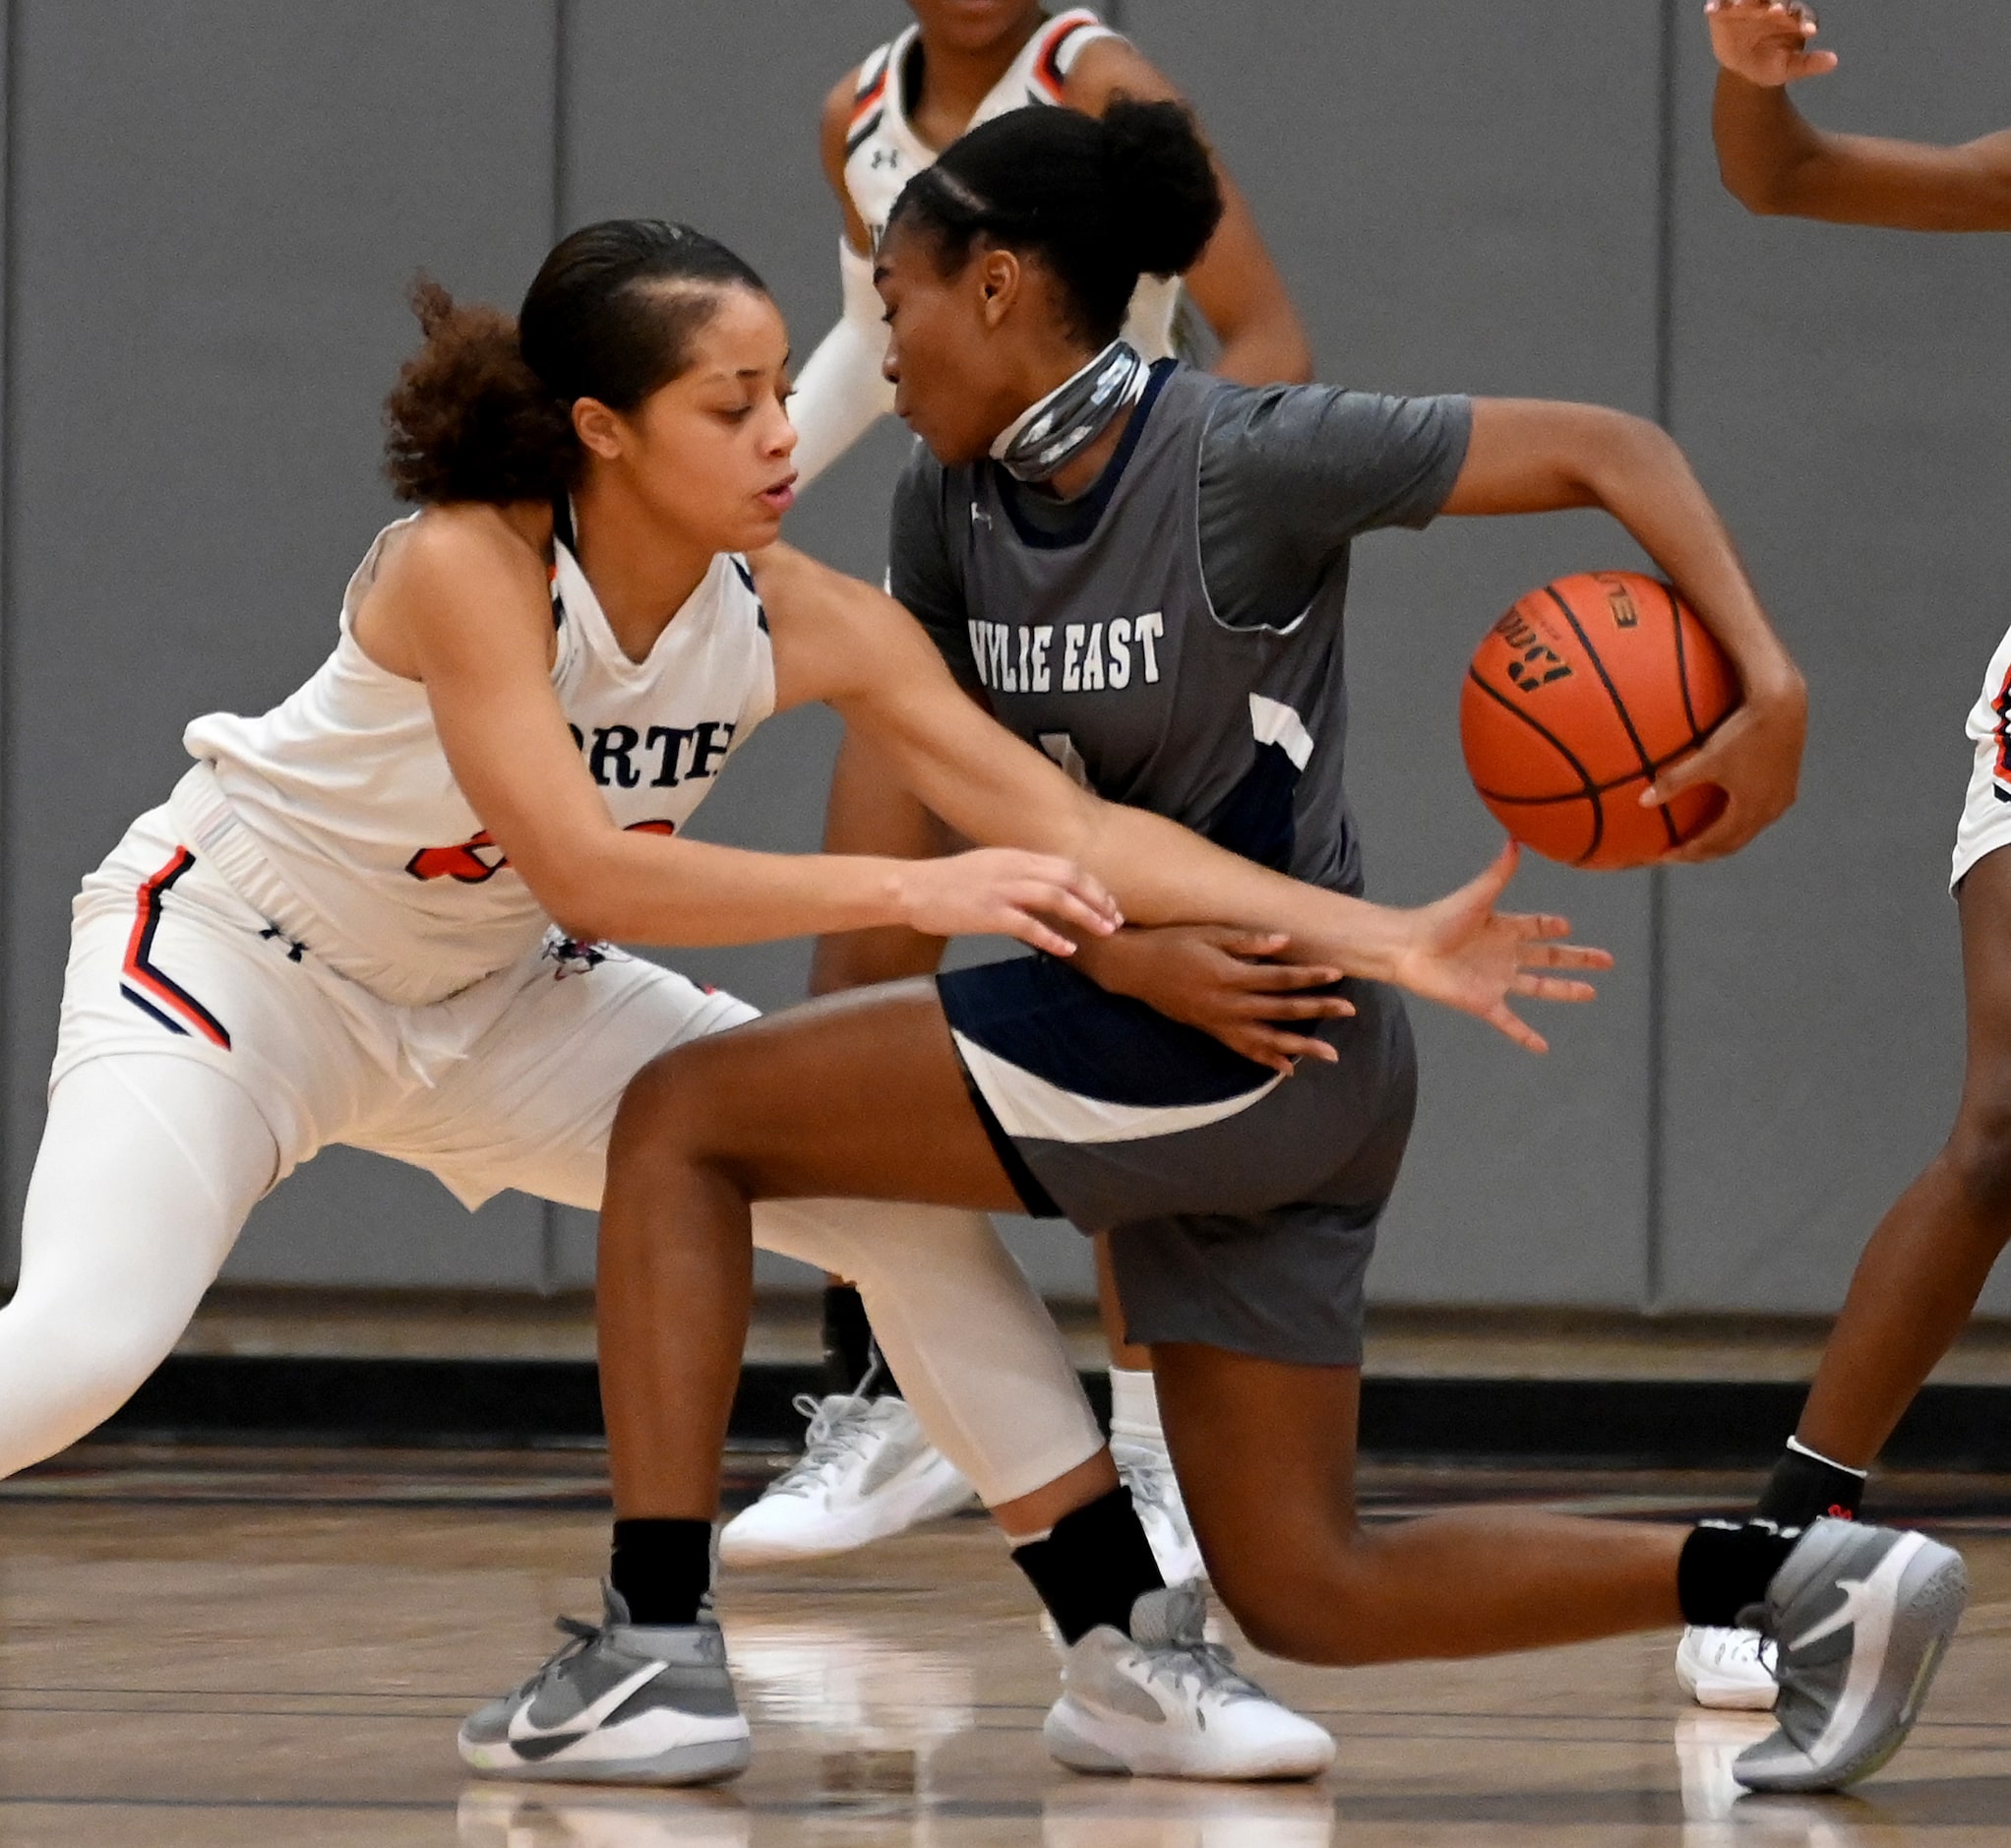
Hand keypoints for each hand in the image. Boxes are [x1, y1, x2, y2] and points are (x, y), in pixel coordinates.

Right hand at [891, 848, 1120, 956]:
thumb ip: (1017, 873)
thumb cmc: (948, 881)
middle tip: (1115, 918)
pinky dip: (1053, 937)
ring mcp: (1002, 890)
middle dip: (1098, 897)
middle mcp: (1014, 868)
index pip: (1066, 865)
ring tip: (1105, 931)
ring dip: (1086, 914)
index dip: (1093, 883)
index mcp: (1015, 855)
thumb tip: (1045, 887)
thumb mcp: (989, 866)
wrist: (913, 888)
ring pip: (1056, 897)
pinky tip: (1068, 948)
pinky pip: (1029, 925)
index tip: (1108, 901)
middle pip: (1069, 877)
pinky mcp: (990, 913)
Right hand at [1075, 925, 1355, 1075]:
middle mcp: (1228, 1004)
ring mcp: (1220, 1022)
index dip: (1309, 975)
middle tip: (1349, 1009)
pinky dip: (1266, 1060)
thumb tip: (1285, 942)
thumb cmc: (1171, 942)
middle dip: (1317, 1010)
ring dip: (1300, 1046)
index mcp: (1229, 975)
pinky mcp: (1211, 1031)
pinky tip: (1288, 1068)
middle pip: (1281, 1010)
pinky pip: (1243, 1050)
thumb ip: (1247, 941)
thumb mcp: (1208, 933)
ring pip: (1267, 1039)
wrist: (1133, 968)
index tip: (1337, 973)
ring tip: (1330, 1054)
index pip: (1279, 977)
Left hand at [1387, 844, 1611, 1053]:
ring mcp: (1496, 980)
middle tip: (1606, 960)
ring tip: (1591, 993)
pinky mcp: (1484, 1003)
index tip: (1568, 926)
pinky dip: (1526, 1035)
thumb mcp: (1476, 896)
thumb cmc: (1438, 919)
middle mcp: (1504, 955)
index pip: (1536, 926)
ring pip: (1539, 987)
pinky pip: (1510, 1022)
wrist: (1408, 949)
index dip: (1551, 926)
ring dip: (1565, 991)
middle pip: (1549, 957)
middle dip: (1577, 959)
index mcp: (1503, 928)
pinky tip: (1544, 1047)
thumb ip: (1498, 873)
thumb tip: (1516, 841)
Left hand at [1647, 671, 1806, 861]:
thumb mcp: (1707, 758)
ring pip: (1748, 830)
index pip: (1715, 844)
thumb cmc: (1743, 731)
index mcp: (1750, 810)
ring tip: (1699, 839)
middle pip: (1732, 844)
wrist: (1784, 705)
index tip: (1665, 856)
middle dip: (1704, 852)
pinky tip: (1725, 811)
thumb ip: (1675, 781)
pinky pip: (1759, 814)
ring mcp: (1782, 798)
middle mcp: (1770, 810)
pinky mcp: (1787, 784)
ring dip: (1723, 839)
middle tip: (1678, 853)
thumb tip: (1642, 801)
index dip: (1689, 853)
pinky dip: (1739, 821)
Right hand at [1706, 0, 1837, 86]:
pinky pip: (1722, 4)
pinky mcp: (1727, 11)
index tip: (1809, 31)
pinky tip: (1711, 10)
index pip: (1800, 13)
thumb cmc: (1771, 65)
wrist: (1745, 69)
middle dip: (1776, 2)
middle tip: (1776, 11)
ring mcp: (1749, 7)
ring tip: (1740, 5)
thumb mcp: (1790, 68)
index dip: (1803, 19)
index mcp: (1792, 16)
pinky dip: (1716, 5)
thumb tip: (1833, 61)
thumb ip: (1809, 64)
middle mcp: (1771, 5)